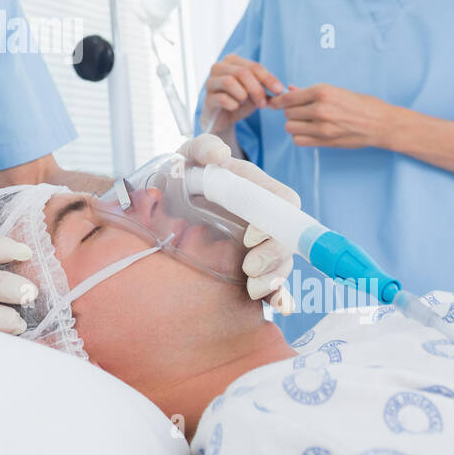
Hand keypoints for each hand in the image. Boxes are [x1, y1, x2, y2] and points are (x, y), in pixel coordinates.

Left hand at [177, 133, 298, 313]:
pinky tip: (279, 307)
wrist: (166, 200)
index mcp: (257, 189)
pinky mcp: (248, 266)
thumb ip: (203, 147)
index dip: (277, 221)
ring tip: (253, 290)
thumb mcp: (190, 155)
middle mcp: (263, 218)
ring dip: (274, 280)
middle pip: (287, 239)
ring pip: (281, 265)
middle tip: (250, 269)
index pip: (284, 203)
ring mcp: (258, 244)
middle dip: (274, 258)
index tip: (250, 236)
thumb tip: (220, 154)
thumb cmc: (185, 173)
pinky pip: (272, 284)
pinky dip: (279, 297)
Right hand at [200, 55, 285, 134]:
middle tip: (264, 104)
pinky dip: (233, 104)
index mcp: (232, 61)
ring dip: (244, 95)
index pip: (254, 66)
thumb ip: (265, 88)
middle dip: (257, 89)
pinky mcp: (207, 98)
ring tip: (246, 103)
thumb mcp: (255, 92)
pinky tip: (234, 108)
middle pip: (242, 73)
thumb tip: (279, 90)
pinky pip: (221, 98)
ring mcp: (210, 82)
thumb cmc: (240, 101)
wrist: (223, 118)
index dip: (268, 78)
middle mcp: (219, 67)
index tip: (279, 90)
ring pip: (229, 82)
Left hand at [270, 84, 395, 148]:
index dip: (278, 101)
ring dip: (294, 125)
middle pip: (287, 113)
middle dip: (290, 112)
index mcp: (322, 91)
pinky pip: (299, 141)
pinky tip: (309, 132)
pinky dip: (300, 137)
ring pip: (290, 127)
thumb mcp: (336, 91)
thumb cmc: (361, 104)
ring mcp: (322, 127)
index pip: (287, 98)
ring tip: (305, 122)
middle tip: (300, 111)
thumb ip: (310, 92)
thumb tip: (290, 89)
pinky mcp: (325, 141)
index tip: (274, 102)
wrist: (381, 124)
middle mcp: (320, 108)